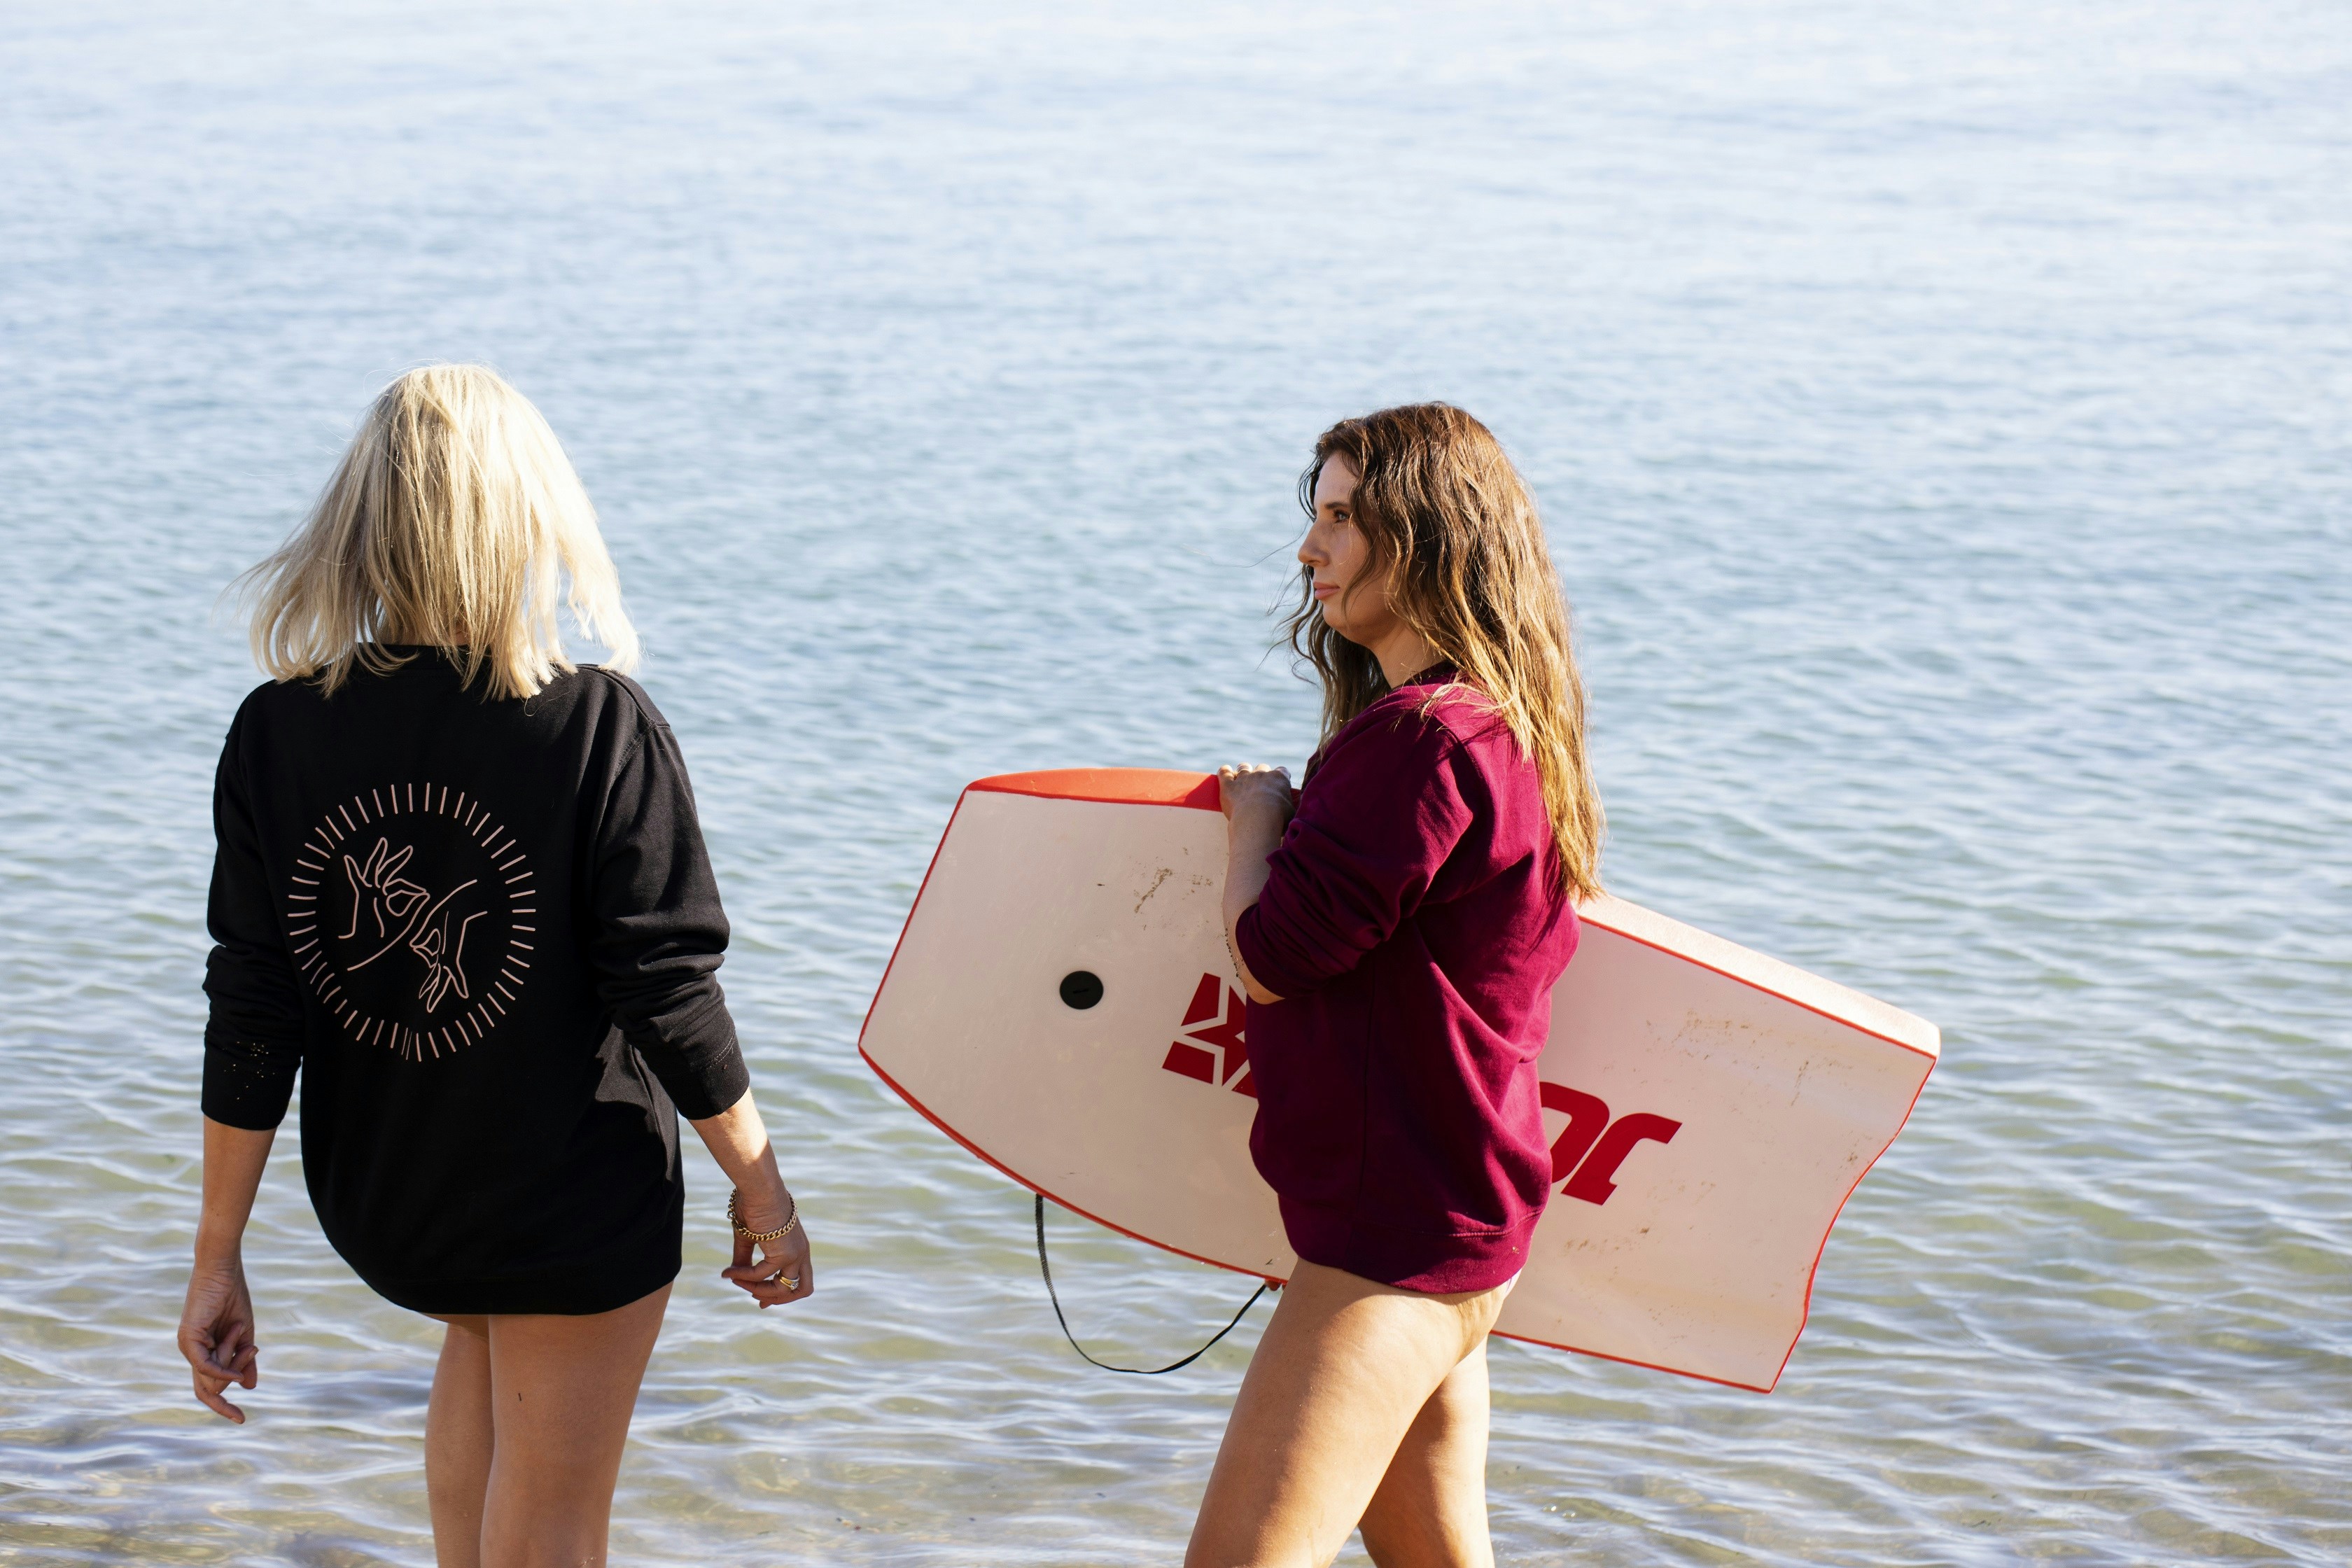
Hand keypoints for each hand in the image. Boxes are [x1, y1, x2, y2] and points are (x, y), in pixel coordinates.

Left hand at [179, 1252, 257, 1422]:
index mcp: (204, 1351)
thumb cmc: (233, 1296)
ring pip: (211, 1376)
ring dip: (233, 1359)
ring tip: (239, 1330)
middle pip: (210, 1387)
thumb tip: (249, 1387)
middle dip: (230, 1387)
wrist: (223, 1269)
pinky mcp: (187, 1338)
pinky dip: (222, 1371)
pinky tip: (236, 1371)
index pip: (208, 1387)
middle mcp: (191, 1352)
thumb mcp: (245, 1334)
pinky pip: (205, 1366)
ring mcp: (187, 1346)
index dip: (222, 1406)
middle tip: (246, 1381)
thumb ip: (245, 1360)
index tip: (240, 1420)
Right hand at [720, 1185, 813, 1309]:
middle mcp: (801, 1252)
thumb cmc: (754, 1205)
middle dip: (781, 1300)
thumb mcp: (749, 1237)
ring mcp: (795, 1254)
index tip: (761, 1301)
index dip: (782, 1294)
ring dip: (758, 1290)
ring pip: (784, 1289)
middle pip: (804, 1289)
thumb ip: (744, 1258)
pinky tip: (729, 1273)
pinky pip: (761, 1274)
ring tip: (736, 1281)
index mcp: (797, 1247)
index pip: (799, 1279)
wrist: (759, 1188)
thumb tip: (730, 1276)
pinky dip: (744, 1277)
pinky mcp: (783, 1253)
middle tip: (758, 1301)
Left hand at [1218, 764, 1293, 822]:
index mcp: (1279, 779)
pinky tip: (1225, 771)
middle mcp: (1261, 774)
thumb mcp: (1292, 812)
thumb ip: (1291, 806)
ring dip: (1243, 770)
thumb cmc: (1278, 819)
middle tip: (1259, 785)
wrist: (1258, 822)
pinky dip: (1224, 771)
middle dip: (1261, 774)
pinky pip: (1224, 772)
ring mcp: (1244, 778)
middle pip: (1262, 767)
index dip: (1280, 777)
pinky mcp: (1228, 786)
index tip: (1278, 784)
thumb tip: (1294, 809)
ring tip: (1241, 777)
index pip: (1282, 771)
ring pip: (1243, 767)